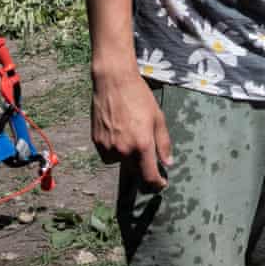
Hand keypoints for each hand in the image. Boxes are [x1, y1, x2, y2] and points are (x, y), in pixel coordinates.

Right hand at [90, 68, 172, 189]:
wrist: (114, 81)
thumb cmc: (139, 96)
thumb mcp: (158, 118)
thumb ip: (163, 143)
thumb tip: (167, 163)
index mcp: (142, 145)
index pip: (149, 177)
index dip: (156, 184)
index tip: (160, 184)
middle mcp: (124, 150)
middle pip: (135, 172)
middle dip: (143, 168)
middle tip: (147, 153)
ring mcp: (108, 147)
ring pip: (120, 163)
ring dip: (127, 157)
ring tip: (130, 133)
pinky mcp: (96, 142)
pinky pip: (108, 155)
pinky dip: (114, 150)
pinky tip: (118, 131)